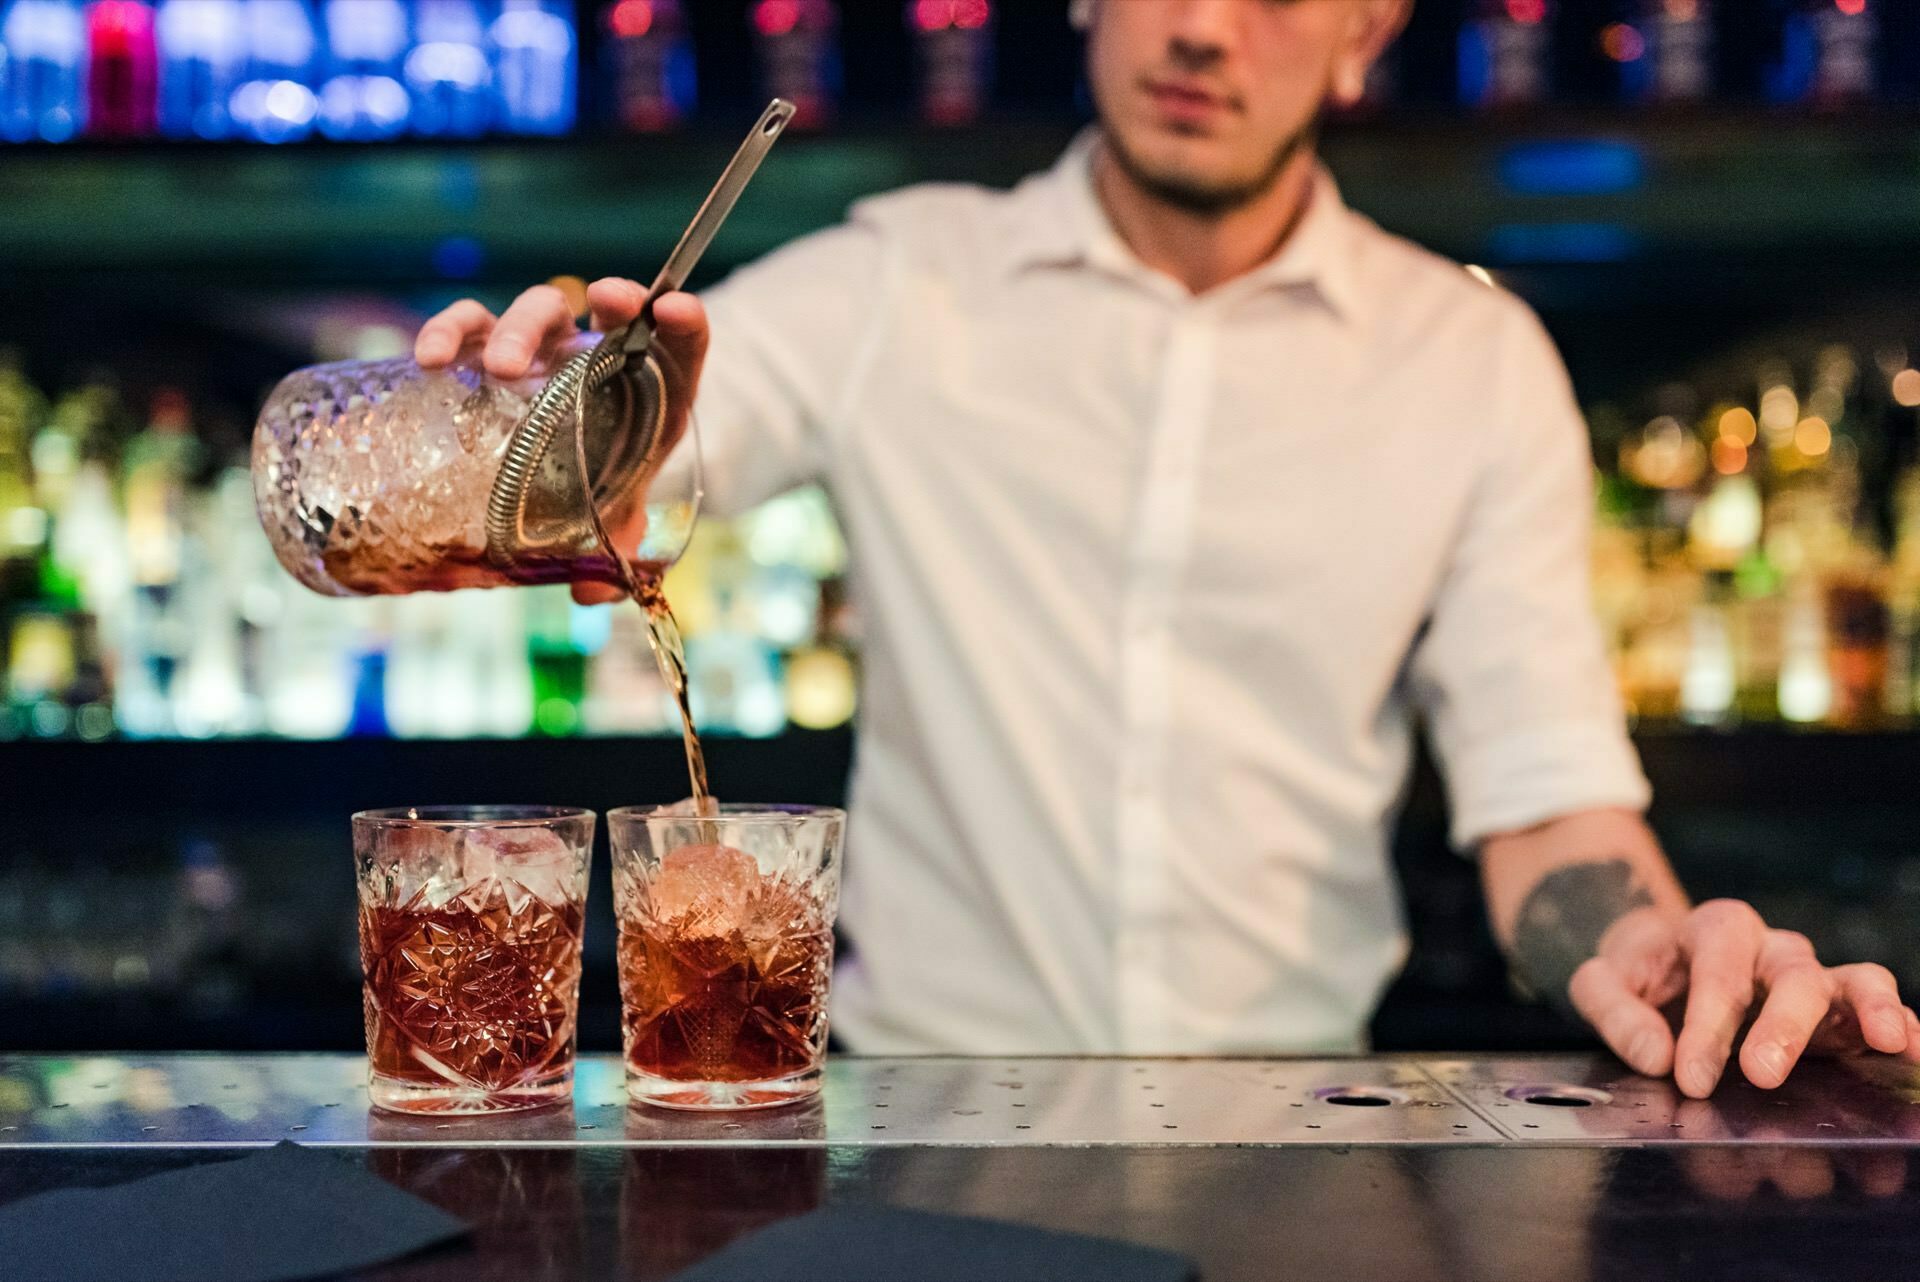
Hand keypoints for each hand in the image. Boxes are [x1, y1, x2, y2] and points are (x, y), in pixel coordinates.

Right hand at [414, 280, 710, 604]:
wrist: (564, 465)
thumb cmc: (605, 479)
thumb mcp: (621, 512)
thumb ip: (620, 548)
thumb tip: (595, 591)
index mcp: (650, 385)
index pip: (681, 342)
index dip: (684, 324)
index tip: (675, 309)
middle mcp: (601, 353)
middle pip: (608, 311)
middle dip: (594, 314)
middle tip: (586, 350)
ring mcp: (549, 345)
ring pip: (541, 309)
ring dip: (520, 327)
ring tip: (499, 365)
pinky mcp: (494, 345)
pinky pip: (472, 323)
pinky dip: (449, 329)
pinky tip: (429, 357)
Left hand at [1568, 899, 1919, 1097]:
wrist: (1658, 958)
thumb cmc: (1637, 970)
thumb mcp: (1602, 979)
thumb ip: (1615, 1009)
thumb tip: (1654, 1055)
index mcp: (1715, 929)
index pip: (1718, 973)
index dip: (1706, 1026)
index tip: (1690, 1077)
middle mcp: (1771, 949)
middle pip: (1791, 973)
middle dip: (1781, 1025)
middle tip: (1762, 1074)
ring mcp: (1809, 978)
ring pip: (1850, 979)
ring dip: (1871, 1009)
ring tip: (1888, 1040)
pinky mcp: (1833, 1013)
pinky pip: (1871, 1010)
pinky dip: (1900, 1027)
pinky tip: (1910, 1053)